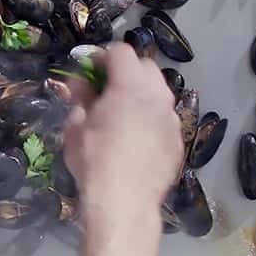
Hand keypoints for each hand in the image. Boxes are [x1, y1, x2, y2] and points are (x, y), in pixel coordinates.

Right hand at [62, 43, 183, 255]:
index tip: (89, 70)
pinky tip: (137, 137)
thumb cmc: (94, 162)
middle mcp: (157, 97)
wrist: (124, 204)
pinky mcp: (179, 141)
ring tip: (123, 112)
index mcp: (129, 87)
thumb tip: (80, 84)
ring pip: (160, 92)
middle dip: (126, 71)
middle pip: (146, 67)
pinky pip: (165, 118)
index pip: (120, 52)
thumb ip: (80, 98)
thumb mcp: (75, 127)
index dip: (102, 56)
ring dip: (142, 93)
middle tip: (106, 88)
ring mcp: (172, 119)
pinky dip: (151, 117)